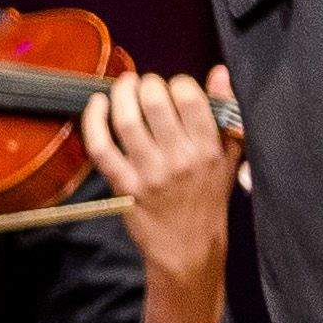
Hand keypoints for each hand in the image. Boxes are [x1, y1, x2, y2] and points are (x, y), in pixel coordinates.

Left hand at [78, 66, 238, 322]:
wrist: (188, 249)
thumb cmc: (208, 198)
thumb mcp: (229, 157)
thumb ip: (227, 113)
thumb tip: (220, 73)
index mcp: (207, 150)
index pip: (190, 98)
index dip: (177, 83)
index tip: (174, 88)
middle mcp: (179, 160)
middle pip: (155, 103)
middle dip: (147, 84)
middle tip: (146, 86)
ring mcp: (149, 174)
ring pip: (127, 121)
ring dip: (120, 94)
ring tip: (124, 87)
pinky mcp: (124, 187)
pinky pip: (101, 148)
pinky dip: (93, 121)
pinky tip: (96, 105)